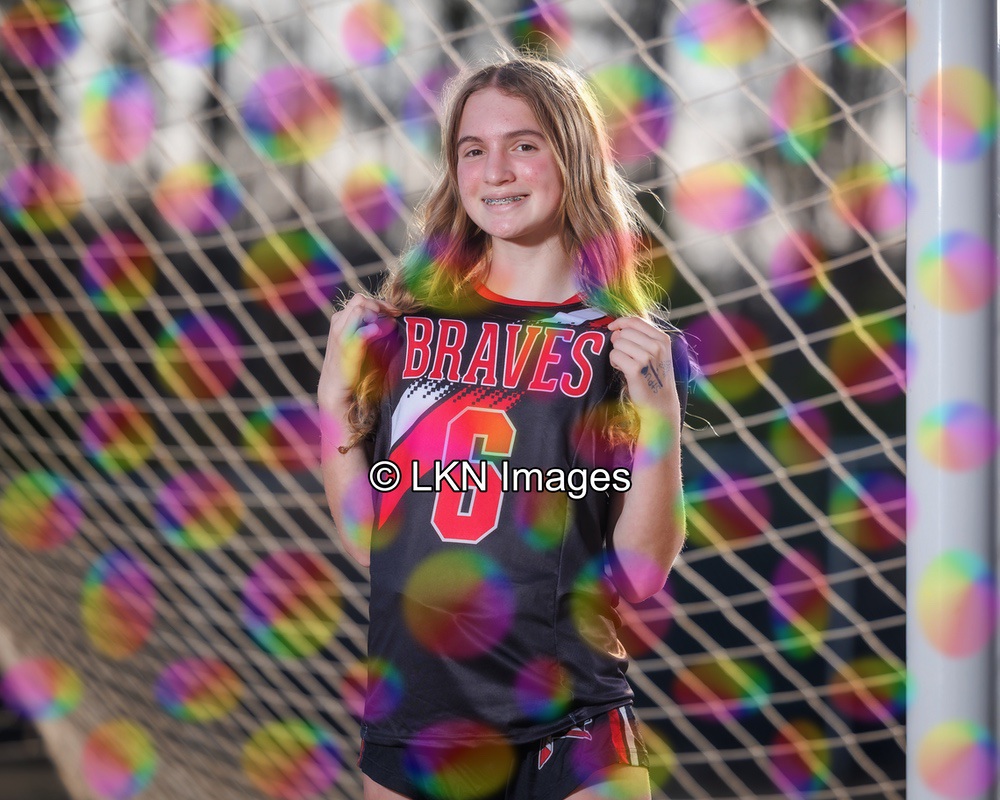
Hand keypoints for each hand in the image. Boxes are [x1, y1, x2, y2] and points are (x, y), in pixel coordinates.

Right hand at [317, 293, 399, 411]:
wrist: (334, 386)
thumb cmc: (349, 365)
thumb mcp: (358, 342)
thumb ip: (369, 329)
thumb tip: (392, 321)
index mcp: (340, 320)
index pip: (361, 300)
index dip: (380, 302)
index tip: (395, 311)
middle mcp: (338, 323)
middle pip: (360, 300)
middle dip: (381, 305)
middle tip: (395, 315)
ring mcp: (341, 333)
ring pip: (358, 308)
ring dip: (378, 314)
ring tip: (390, 325)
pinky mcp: (346, 346)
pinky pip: (360, 329)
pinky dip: (373, 328)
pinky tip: (383, 332)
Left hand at [607, 316, 679, 420]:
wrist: (661, 403)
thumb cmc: (654, 376)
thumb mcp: (656, 353)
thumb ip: (639, 338)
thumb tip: (616, 330)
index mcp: (662, 339)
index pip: (636, 321)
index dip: (620, 322)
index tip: (613, 328)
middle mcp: (656, 346)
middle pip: (624, 332)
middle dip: (620, 343)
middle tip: (627, 357)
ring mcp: (647, 357)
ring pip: (618, 344)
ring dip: (617, 354)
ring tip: (626, 365)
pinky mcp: (635, 369)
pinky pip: (615, 355)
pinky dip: (614, 362)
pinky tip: (622, 370)